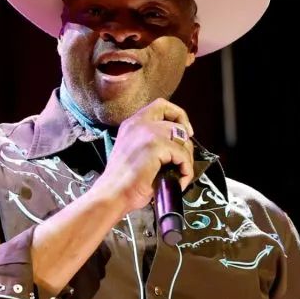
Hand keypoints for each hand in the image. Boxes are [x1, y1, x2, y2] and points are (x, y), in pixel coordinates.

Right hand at [93, 98, 195, 215]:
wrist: (113, 194)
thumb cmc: (123, 181)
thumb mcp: (133, 150)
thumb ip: (150, 140)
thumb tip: (176, 143)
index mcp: (133, 123)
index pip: (161, 105)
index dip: (178, 116)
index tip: (185, 132)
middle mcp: (139, 123)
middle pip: (176, 123)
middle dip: (186, 142)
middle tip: (184, 158)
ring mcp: (148, 133)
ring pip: (182, 139)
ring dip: (186, 158)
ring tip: (179, 173)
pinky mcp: (156, 146)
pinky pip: (183, 155)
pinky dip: (186, 169)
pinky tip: (178, 180)